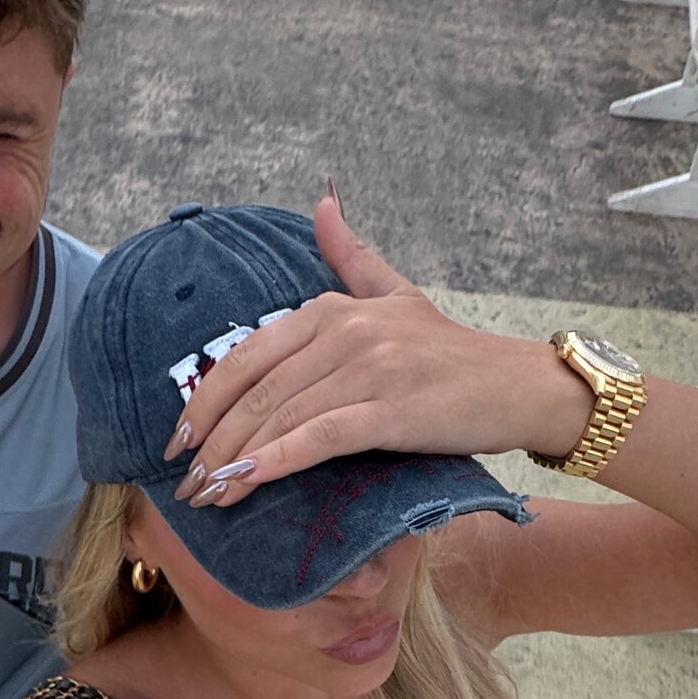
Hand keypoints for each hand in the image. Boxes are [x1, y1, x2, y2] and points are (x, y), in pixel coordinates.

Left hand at [166, 191, 578, 507]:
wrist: (518, 386)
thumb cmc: (453, 354)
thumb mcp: (397, 294)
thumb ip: (352, 256)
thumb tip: (322, 201)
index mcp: (334, 309)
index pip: (248, 355)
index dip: (205, 399)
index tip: (179, 438)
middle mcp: (345, 332)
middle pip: (256, 392)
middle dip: (211, 442)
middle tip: (185, 483)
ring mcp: (367, 369)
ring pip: (279, 418)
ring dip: (233, 462)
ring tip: (207, 496)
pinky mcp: (390, 410)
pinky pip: (317, 438)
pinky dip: (274, 462)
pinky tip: (244, 484)